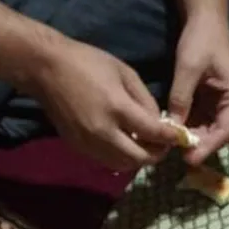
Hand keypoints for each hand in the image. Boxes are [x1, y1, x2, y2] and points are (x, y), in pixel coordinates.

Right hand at [30, 39, 178, 169]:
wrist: (45, 69)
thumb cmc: (88, 63)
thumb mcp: (125, 73)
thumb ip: (145, 100)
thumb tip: (157, 122)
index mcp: (117, 108)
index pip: (152, 133)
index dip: (171, 138)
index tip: (182, 138)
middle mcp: (103, 131)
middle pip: (139, 158)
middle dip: (157, 154)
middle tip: (163, 145)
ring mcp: (88, 142)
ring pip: (123, 165)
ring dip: (138, 159)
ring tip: (145, 145)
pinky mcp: (77, 146)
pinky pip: (106, 161)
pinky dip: (121, 157)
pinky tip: (125, 144)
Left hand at [167, 15, 228, 163]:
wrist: (205, 20)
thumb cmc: (201, 40)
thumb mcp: (188, 69)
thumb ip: (181, 98)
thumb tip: (171, 127)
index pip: (225, 130)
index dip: (208, 146)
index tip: (190, 159)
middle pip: (219, 133)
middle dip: (199, 145)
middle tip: (177, 157)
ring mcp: (222, 103)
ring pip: (209, 129)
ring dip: (193, 138)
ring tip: (172, 147)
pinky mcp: (211, 100)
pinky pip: (201, 119)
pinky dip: (189, 126)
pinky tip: (172, 132)